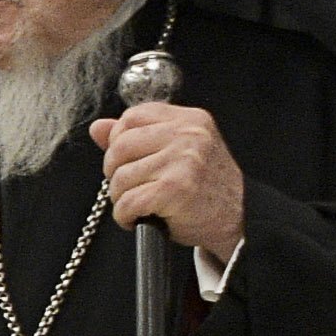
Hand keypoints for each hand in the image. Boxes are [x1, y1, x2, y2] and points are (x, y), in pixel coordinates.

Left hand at [92, 102, 243, 257]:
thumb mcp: (177, 152)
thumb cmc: (205, 187)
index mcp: (189, 120)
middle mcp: (188, 135)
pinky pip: (128, 202)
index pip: (132, 117)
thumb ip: (138, 136)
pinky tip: (139, 218)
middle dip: (115, 172)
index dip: (119, 142)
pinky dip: (125, 216)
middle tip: (132, 188)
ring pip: (121, 177)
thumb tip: (97, 127)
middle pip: (120, 146)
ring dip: (121, 198)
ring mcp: (183, 161)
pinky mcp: (176, 189)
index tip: (130, 161)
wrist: (239, 218)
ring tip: (140, 204)